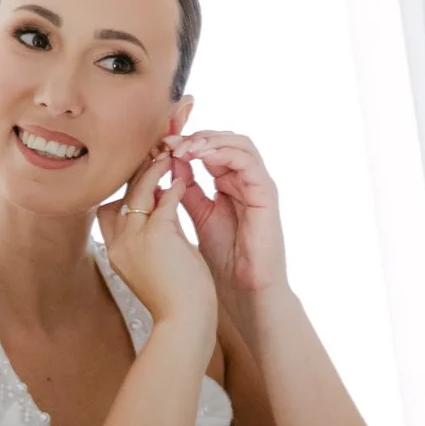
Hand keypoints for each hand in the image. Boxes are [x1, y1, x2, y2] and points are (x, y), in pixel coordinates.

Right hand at [97, 151, 216, 333]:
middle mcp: (118, 244)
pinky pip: (163, 199)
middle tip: (155, 156)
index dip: (126, 191)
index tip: (143, 176)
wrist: (184, 322)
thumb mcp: (159, 262)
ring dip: (155, 171)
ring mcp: (134, 239)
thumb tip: (164, 201)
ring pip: (138, 191)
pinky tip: (183, 180)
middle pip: (122, 195)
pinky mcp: (156, 236)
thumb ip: (157, 232)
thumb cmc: (177, 300)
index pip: (110, 211)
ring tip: (169, 159)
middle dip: (138, 174)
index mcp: (115, 253)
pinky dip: (174, 187)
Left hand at [160, 131, 287, 301]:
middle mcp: (246, 180)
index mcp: (229, 184)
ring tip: (183, 148)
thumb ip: (187, 191)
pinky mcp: (266, 192)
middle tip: (168, 142)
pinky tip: (199, 156)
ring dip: (208, 140)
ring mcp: (258, 184)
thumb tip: (169, 163)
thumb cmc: (225, 260)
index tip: (158, 146)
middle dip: (194, 137)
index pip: (209, 149)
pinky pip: (247, 160)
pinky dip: (222, 152)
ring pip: (238, 142)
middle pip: (224, 140)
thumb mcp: (199, 217)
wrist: (246, 288)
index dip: (184, 143)